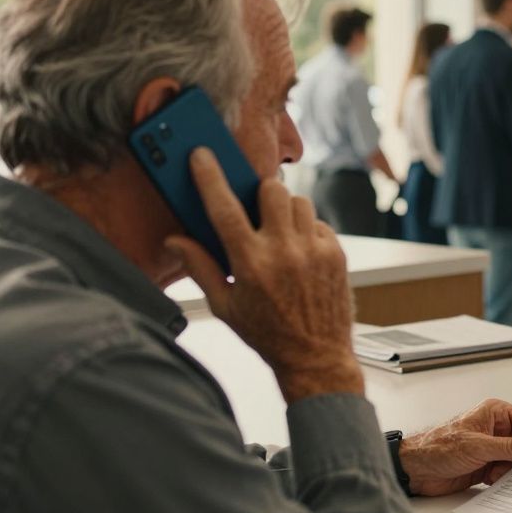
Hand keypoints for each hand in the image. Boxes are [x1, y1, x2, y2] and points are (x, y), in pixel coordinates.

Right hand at [165, 148, 360, 402]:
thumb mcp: (224, 306)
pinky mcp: (336, 253)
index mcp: (249, 263)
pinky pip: (319, 222)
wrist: (316, 356)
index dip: (209, 177)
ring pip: (299, 201)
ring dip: (285, 210)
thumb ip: (200, 268)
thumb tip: (175, 241)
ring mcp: (314, 250)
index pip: (223, 208)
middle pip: (271, 190)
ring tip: (277, 234)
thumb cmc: (267, 334)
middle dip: (259, 192)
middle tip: (254, 208)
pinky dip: (307, 229)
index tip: (201, 155)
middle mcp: (284, 251)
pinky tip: (298, 252)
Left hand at [399, 399, 511, 495]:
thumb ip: (510, 448)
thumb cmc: (438, 446)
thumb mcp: (478, 446)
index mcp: (496, 413)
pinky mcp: (488, 466)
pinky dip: (506, 478)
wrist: (415, 469)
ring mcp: (493, 448)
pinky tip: (493, 479)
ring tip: (503, 472)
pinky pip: (508, 472)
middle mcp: (497, 429)